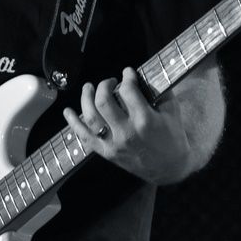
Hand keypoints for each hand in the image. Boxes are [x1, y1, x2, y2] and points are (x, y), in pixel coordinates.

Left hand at [63, 67, 192, 183]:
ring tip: (89, 87)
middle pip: (104, 101)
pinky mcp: (106, 153)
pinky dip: (73, 123)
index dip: (127, 77)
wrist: (168, 168)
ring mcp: (114, 144)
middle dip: (104, 85)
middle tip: (111, 81)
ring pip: (91, 116)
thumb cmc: (172, 137)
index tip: (128, 73)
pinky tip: (68, 111)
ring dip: (86, 98)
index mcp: (145, 120)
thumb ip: (159, 91)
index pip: (127, 91)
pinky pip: (85, 137)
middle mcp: (126, 132)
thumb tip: (143, 74)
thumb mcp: (172, 111)